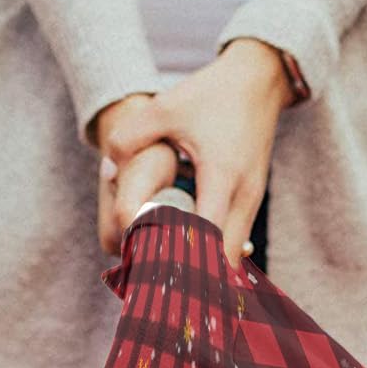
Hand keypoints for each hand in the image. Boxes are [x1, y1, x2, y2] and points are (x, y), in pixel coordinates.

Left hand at [99, 39, 291, 268]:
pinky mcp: (252, 201)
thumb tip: (107, 171)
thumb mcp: (167, 107)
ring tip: (173, 280)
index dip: (183, 261)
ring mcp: (252, 201)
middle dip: (195, 279)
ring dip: (205, 269)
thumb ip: (130, 136)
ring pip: (232, 256)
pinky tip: (189, 259)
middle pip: (224, 261)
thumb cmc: (212, 93)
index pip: (206, 237)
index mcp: (222, 176)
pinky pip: (233, 241)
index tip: (158, 276)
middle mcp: (243, 196)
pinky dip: (214, 255)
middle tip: (162, 289)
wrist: (259, 79)